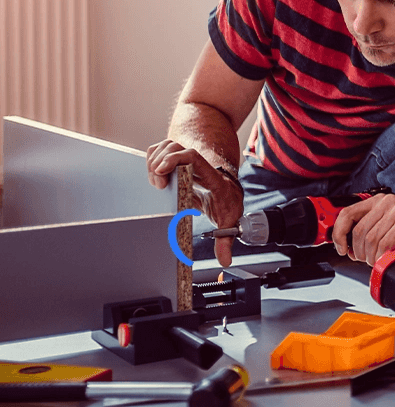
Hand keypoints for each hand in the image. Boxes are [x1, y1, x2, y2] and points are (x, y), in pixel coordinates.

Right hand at [146, 140, 243, 266]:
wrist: (229, 188)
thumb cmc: (227, 202)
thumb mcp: (229, 221)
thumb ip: (226, 241)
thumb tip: (225, 261)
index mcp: (211, 178)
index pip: (193, 157)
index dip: (175, 159)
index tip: (161, 171)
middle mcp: (199, 165)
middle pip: (175, 148)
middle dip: (161, 163)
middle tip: (159, 185)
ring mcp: (188, 160)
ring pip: (167, 145)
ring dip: (155, 160)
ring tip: (157, 181)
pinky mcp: (178, 161)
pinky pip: (162, 149)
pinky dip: (153, 157)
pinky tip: (155, 174)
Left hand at [332, 193, 394, 265]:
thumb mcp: (391, 223)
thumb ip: (371, 228)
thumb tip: (348, 246)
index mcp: (379, 200)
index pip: (347, 213)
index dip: (338, 233)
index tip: (340, 247)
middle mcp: (387, 202)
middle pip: (359, 232)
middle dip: (358, 252)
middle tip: (365, 260)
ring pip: (370, 240)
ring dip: (372, 257)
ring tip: (379, 260)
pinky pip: (385, 244)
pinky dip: (383, 257)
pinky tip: (388, 258)